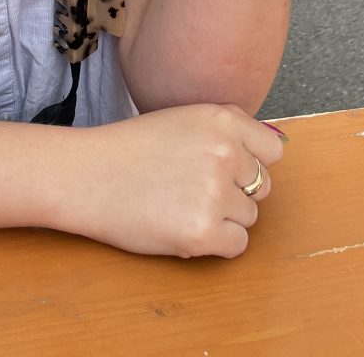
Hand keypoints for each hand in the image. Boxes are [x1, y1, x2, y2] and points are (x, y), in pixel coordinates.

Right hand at [65, 104, 284, 257]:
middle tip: (193, 188)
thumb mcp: (184, 118)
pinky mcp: (202, 231)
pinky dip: (215, 243)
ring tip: (181, 204)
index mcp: (222, 120)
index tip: (225, 169)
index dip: (250, 164)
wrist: (87, 175)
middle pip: (261, 187)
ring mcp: (215, 193)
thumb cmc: (131, 148)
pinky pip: (236, 245)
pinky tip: (184, 225)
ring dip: (223, 218)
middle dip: (234, 192)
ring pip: (248, 217)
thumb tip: (276, 146)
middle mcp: (225, 153)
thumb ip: (229, 128)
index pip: (272, 152)